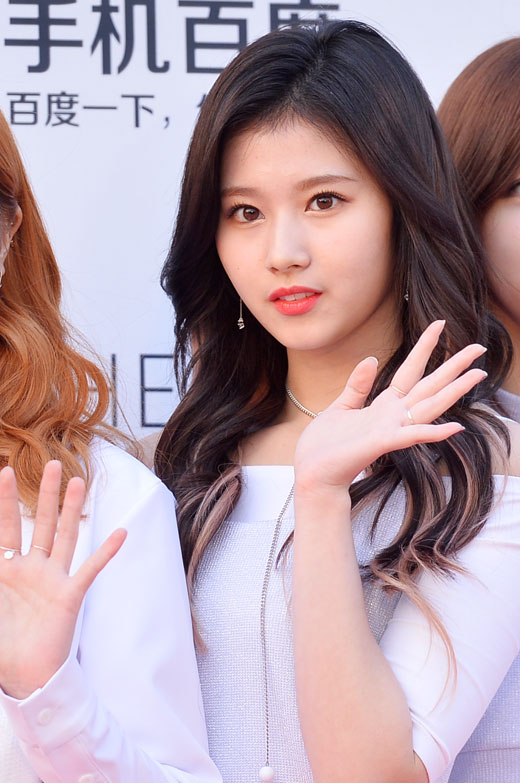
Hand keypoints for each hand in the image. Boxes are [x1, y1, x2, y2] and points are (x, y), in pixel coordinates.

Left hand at [0, 461, 125, 698]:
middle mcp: (32, 569)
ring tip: (78, 483)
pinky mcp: (70, 596)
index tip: (5, 472)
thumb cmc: (2, 648)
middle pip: (39, 523)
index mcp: (7, 571)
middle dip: (45, 495)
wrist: (26, 679)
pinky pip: (90, 569)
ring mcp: (53, 580)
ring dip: (71, 511)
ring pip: (64, 537)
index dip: (4, 502)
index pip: (5, 529)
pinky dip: (106, 551)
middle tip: (51, 465)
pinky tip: (121, 532)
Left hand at [294, 321, 486, 490]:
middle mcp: (392, 417)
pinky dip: (433, 432)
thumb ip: (358, 386)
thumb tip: (372, 359)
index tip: (439, 324)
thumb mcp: (340, 407)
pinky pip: (411, 436)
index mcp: (383, 407)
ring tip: (478, 374)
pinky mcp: (381, 443)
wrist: (314, 475)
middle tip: (479, 347)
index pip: (411, 371)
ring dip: (453, 391)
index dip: (425, 348)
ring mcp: (390, 430)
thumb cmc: (324, 446)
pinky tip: (455, 427)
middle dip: (453, 367)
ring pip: (429, 407)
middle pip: (430, 386)